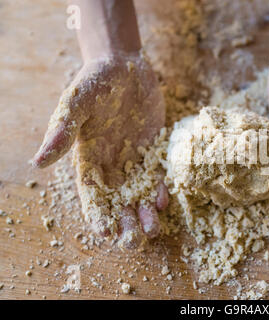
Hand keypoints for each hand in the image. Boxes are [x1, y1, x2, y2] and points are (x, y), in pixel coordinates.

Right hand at [32, 52, 167, 248]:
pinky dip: (160, 190)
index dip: (97, 213)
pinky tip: (163, 202)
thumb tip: (38, 162)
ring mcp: (135, 160)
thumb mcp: (76, 103)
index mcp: (89, 159)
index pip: (92, 193)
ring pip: (139, 194)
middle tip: (132, 241)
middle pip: (117, 201)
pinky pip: (157, 177)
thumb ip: (62, 131)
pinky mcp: (154, 151)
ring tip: (151, 230)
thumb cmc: (96, 82)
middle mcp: (112, 165)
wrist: (126, 67)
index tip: (105, 232)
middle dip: (124, 222)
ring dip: (145, 213)